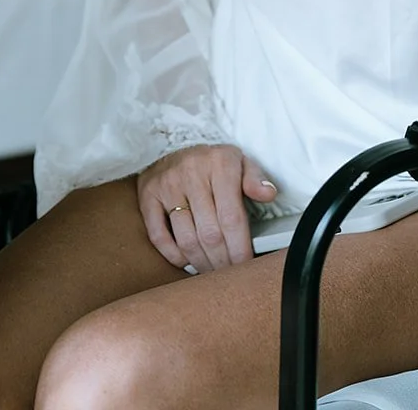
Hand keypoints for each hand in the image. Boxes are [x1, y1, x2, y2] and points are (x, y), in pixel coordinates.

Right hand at [136, 143, 276, 271]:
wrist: (172, 143)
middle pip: (209, 233)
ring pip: (186, 239)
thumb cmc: (212, 161)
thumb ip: (255, 178)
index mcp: (220, 164)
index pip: (232, 217)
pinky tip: (187, 260)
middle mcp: (192, 173)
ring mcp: (167, 185)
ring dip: (201, 262)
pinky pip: (159, 236)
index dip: (239, 248)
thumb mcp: (239, 161)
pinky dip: (174, 255)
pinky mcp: (148, 196)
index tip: (245, 266)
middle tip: (228, 274)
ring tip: (211, 270)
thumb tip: (269, 193)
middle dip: (222, 261)